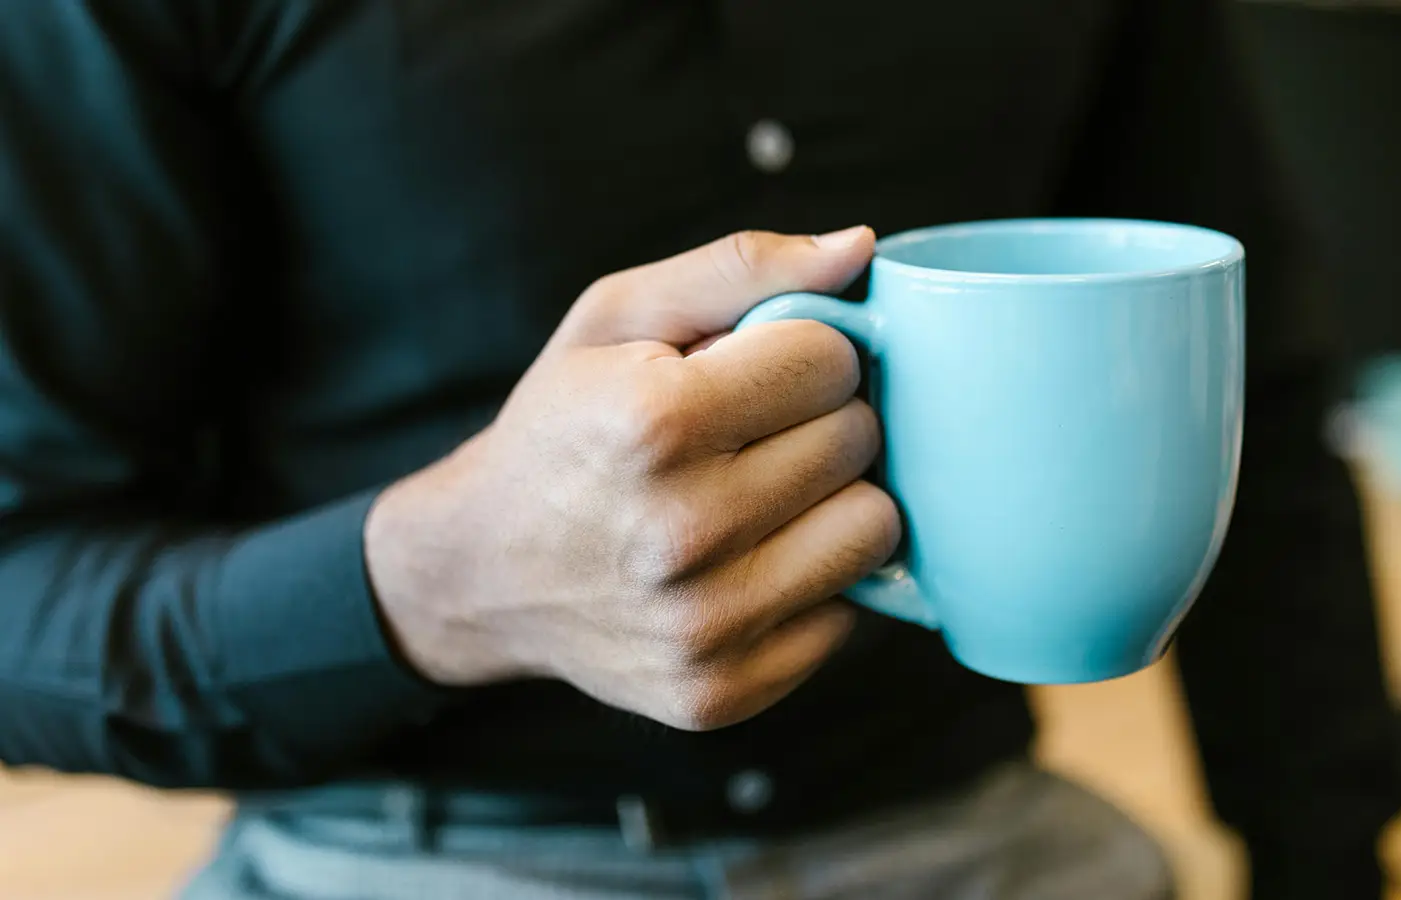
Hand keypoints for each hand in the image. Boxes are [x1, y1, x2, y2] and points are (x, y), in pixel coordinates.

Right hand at [365, 227, 900, 730]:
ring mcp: (705, 625)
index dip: (803, 352)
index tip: (759, 369)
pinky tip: (748, 561)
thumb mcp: (616, 319)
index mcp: (654, 423)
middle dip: (820, 421)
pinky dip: (809, 580)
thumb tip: (858, 248)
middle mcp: (682, 531)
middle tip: (755, 434)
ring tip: (764, 494)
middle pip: (856, 442)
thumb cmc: (560, 428)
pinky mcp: (723, 691)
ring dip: (832, 502)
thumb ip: (738, 268)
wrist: (483, 572)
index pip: (831, 360)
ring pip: (873, 530)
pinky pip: (845, 614)